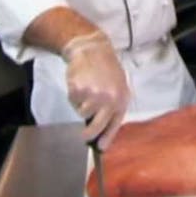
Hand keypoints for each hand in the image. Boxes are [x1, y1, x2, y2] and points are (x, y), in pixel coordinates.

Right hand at [62, 31, 129, 148]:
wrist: (93, 49)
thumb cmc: (107, 69)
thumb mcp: (118, 86)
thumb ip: (114, 105)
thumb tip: (104, 129)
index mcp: (121, 99)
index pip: (114, 124)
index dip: (107, 138)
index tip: (100, 147)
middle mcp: (109, 99)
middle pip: (96, 126)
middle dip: (89, 134)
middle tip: (83, 136)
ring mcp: (94, 95)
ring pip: (82, 113)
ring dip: (81, 106)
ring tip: (87, 90)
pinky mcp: (79, 90)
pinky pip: (73, 102)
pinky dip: (74, 96)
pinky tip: (80, 84)